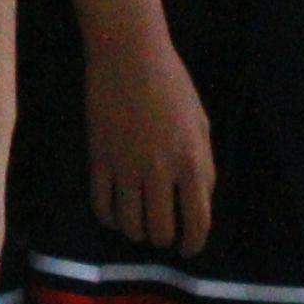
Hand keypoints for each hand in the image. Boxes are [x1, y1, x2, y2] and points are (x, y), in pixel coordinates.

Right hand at [82, 29, 217, 258]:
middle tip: (162, 235)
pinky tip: (115, 214)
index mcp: (192, 161)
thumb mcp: (201, 122)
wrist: (128, 54)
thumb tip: (201, 199)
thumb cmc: (171, 83)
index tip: (187, 249)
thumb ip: (204, 163)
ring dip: (136, 232)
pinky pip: (101, 207)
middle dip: (164, 240)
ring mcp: (126, 167)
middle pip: (161, 231)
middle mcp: (160, 171)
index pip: (197, 222)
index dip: (193, 243)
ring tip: (138, 225)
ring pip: (130, 226)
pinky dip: (109, 219)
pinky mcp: (98, 161)